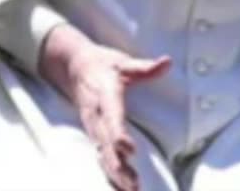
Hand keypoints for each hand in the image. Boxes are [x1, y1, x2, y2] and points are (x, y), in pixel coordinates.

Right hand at [41, 26, 168, 190]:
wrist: (72, 65)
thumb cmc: (103, 63)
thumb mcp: (123, 61)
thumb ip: (145, 67)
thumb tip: (167, 62)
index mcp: (104, 95)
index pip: (111, 116)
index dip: (118, 134)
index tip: (129, 150)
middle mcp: (96, 114)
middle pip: (105, 143)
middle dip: (118, 165)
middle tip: (133, 184)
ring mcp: (92, 125)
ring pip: (102, 153)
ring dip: (115, 174)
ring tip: (131, 190)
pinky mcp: (93, 133)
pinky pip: (100, 155)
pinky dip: (109, 172)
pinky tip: (120, 187)